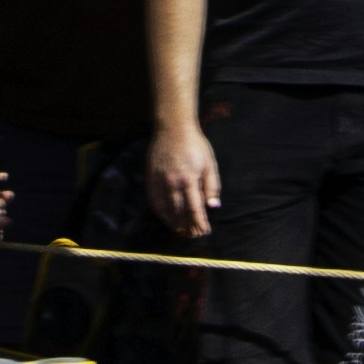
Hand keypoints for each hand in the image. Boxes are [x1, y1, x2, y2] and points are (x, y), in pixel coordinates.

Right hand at [146, 115, 221, 240]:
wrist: (172, 128)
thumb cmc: (195, 145)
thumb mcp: (209, 164)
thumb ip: (212, 186)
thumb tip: (213, 207)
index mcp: (189, 179)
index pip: (194, 208)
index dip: (199, 223)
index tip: (205, 231)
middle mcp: (172, 183)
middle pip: (179, 212)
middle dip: (187, 227)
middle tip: (193, 236)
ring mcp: (159, 181)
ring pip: (165, 210)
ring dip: (174, 224)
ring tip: (181, 232)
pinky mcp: (151, 179)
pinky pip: (154, 201)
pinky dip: (161, 213)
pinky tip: (167, 219)